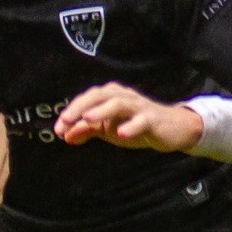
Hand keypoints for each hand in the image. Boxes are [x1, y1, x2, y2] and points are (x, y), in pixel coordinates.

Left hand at [54, 83, 204, 151]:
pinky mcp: (153, 119)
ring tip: (88, 120)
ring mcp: (139, 107)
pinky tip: (121, 134)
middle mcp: (123, 96)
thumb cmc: (137, 124)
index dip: (71, 111)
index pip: (87, 99)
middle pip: (99, 96)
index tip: (58, 128)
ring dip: (102, 111)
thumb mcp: (108, 129)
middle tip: (66, 121)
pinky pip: (142, 121)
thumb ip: (87, 130)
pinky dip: (131, 126)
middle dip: (81, 107)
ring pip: (119, 104)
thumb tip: (65, 136)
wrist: (172, 129)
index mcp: (110, 96)